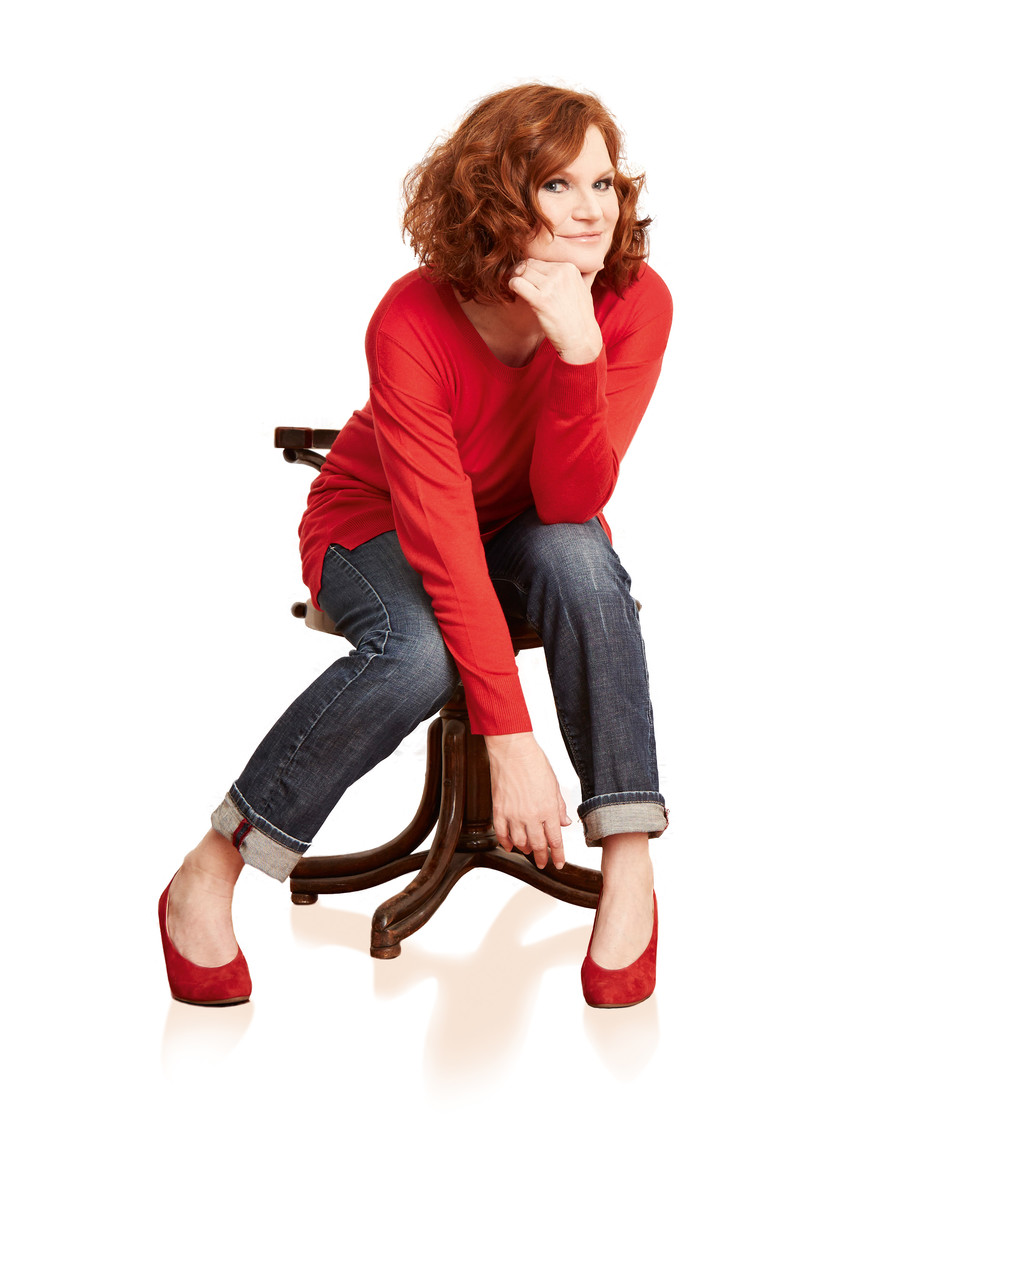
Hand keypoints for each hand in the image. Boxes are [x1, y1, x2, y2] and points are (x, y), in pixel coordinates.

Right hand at [484, 732, 571, 869]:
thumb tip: (565, 822)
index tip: (559, 863)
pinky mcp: (499, 810)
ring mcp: (513, 815)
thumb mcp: (554, 785)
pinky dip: (506, 843)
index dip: (558, 855)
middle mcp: (531, 816)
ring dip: (525, 850)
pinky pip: (501, 834)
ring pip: (519, 843)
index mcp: (548, 809)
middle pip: (538, 845)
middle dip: (542, 858)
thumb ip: (560, 806)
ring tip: (528, 851)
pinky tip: (510, 845)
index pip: (555, 840)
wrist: (512, 750)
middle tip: (542, 863)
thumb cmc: (534, 762)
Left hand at [507, 259, 602, 363]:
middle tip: (519, 284)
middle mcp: (561, 273)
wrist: (581, 338)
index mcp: (570, 267)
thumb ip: (588, 274)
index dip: (531, 270)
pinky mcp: (541, 300)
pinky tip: (516, 293)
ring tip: (518, 290)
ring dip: (515, 279)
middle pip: (529, 264)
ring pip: (522, 272)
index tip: (529, 280)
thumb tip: (598, 263)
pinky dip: (512, 286)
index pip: (540, 260)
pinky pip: (517, 284)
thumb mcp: (588, 290)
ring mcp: (551, 286)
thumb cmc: (581, 316)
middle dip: (521, 272)